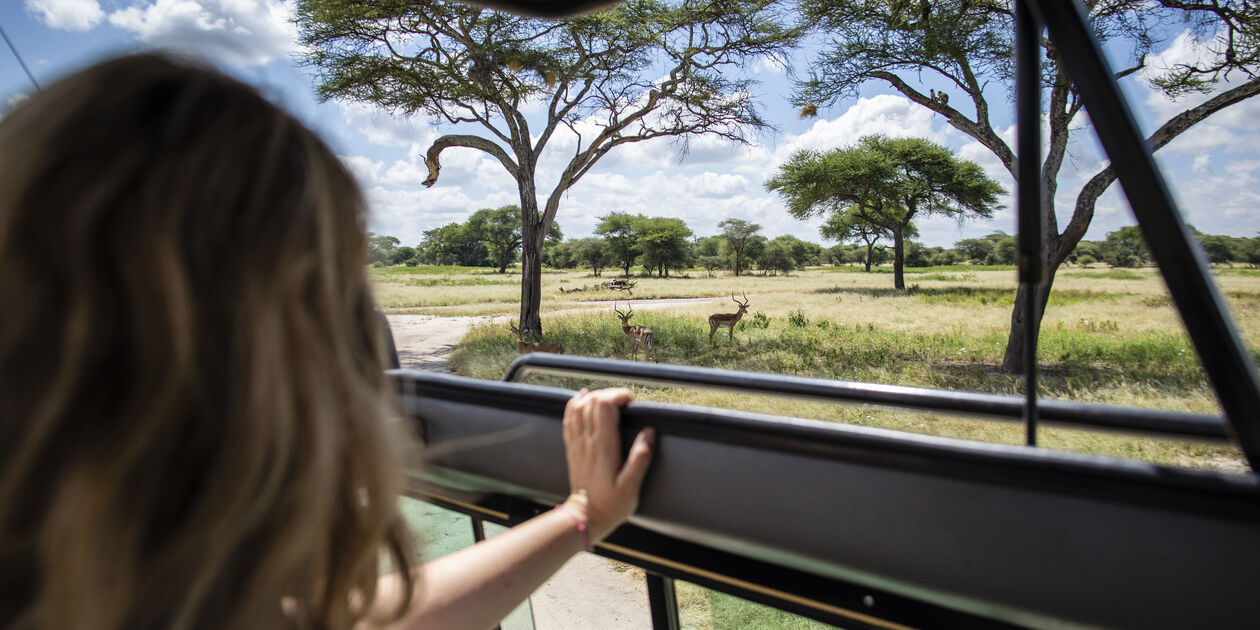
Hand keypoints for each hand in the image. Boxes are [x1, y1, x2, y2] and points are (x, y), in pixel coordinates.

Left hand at [561, 388, 654, 541]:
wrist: (585, 517)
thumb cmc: (611, 505)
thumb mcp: (632, 487)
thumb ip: (641, 458)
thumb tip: (649, 433)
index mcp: (603, 447)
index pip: (604, 406)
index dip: (618, 395)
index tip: (632, 402)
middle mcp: (588, 441)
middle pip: (592, 401)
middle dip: (610, 393)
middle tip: (625, 402)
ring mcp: (577, 443)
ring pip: (579, 406)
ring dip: (594, 396)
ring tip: (609, 400)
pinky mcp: (572, 447)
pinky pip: (569, 418)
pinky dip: (575, 404)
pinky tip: (583, 398)